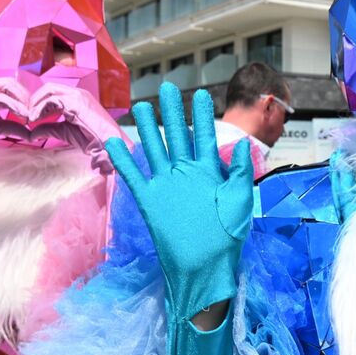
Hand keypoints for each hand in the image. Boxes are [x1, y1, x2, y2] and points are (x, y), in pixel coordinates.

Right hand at [0, 77, 31, 163]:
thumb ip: (8, 127)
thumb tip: (30, 132)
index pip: (10, 87)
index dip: (25, 98)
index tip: (37, 113)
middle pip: (12, 83)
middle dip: (27, 97)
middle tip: (38, 113)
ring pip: (7, 86)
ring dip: (23, 101)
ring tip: (32, 116)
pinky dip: (14, 106)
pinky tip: (22, 117)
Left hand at [23, 82, 124, 172]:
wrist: (111, 145)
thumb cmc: (94, 140)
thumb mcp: (66, 132)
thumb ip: (49, 129)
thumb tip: (31, 133)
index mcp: (77, 98)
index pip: (53, 93)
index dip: (39, 103)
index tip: (29, 117)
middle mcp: (77, 93)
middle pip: (48, 89)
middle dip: (34, 100)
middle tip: (24, 115)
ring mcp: (77, 96)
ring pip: (49, 91)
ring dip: (35, 104)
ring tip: (28, 118)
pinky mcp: (76, 102)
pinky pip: (52, 100)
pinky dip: (40, 109)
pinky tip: (34, 120)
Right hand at [105, 82, 253, 323]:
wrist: (204, 266)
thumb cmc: (227, 237)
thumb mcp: (240, 201)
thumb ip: (239, 172)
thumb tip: (241, 145)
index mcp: (210, 172)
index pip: (206, 136)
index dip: (203, 115)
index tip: (202, 93)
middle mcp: (186, 173)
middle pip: (177, 135)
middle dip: (173, 112)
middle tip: (168, 87)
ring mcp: (167, 185)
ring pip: (155, 149)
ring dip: (149, 128)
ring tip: (142, 106)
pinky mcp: (151, 199)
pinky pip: (134, 176)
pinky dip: (124, 160)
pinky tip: (114, 142)